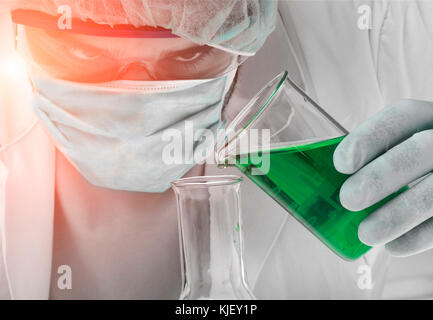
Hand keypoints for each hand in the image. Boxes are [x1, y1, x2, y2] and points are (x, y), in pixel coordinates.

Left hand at [333, 99, 432, 256]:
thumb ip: (375, 159)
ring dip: (397, 215)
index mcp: (430, 119)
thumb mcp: (399, 150)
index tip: (341, 163)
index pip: (402, 116)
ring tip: (367, 233)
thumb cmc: (412, 166)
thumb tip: (330, 182)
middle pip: (421, 149)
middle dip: (380, 176)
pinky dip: (418, 237)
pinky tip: (394, 245)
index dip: (369, 138)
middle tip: (349, 199)